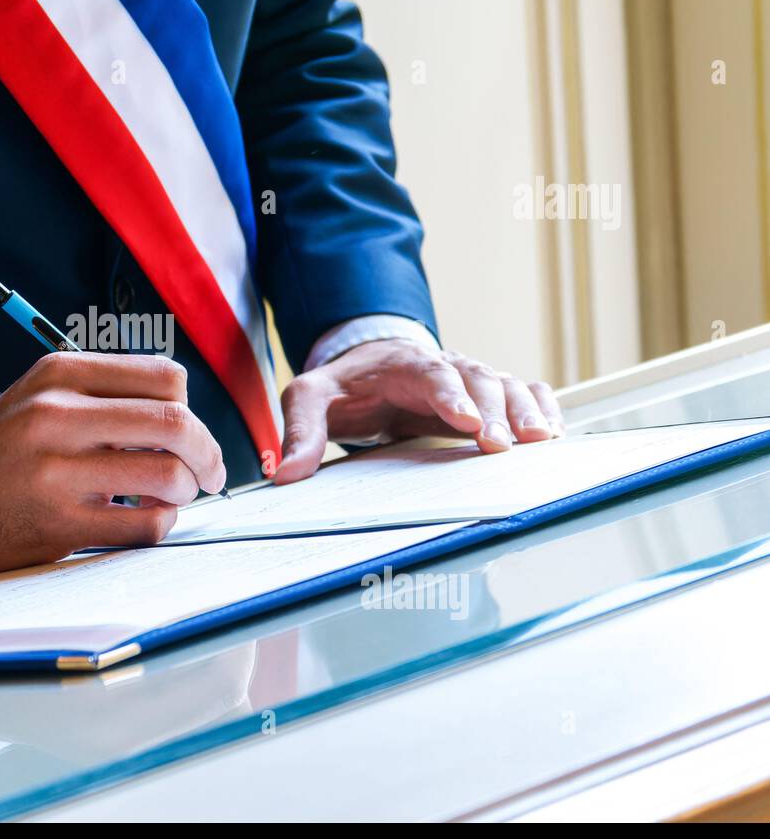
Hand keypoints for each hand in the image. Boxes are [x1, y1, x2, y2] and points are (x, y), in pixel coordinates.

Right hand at [0, 353, 226, 573]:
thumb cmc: (4, 445)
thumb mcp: (43, 393)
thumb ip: (107, 393)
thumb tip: (185, 418)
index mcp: (61, 374)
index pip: (165, 377)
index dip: (192, 407)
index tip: (192, 431)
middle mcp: (58, 416)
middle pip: (175, 422)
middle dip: (209, 452)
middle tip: (212, 473)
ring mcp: (56, 472)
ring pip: (167, 475)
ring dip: (187, 490)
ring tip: (175, 497)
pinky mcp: (58, 524)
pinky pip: (143, 525)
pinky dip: (162, 524)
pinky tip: (149, 519)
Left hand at [274, 339, 563, 484]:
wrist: (368, 368)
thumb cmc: (342, 388)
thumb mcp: (308, 399)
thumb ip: (300, 432)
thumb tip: (283, 475)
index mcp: (401, 364)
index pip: (430, 374)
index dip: (450, 396)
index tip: (463, 421)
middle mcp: (444, 366)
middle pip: (477, 380)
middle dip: (493, 411)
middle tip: (503, 444)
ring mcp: (470, 379)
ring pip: (507, 386)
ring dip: (526, 411)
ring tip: (542, 441)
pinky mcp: (486, 395)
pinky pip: (523, 392)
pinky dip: (543, 406)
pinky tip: (556, 433)